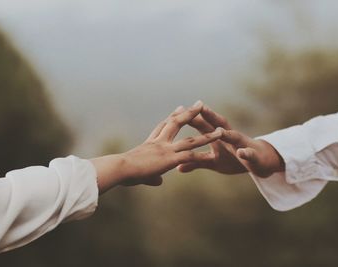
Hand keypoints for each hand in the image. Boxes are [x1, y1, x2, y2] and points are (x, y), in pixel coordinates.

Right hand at [91, 101, 222, 193]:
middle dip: (189, 113)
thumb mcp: (138, 173)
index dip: (172, 117)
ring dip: (207, 136)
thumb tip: (159, 181)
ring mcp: (165, 150)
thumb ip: (152, 177)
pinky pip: (190, 157)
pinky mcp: (169, 159)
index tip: (179, 108)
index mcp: (150, 144)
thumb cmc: (121, 171)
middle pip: (176, 123)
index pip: (163, 127)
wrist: (117, 168)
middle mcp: (159, 143)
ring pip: (190, 140)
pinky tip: (214, 156)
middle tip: (200, 103)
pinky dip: (202, 156)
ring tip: (220, 130)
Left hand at [178, 105, 284, 176]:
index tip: (178, 111)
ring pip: (235, 137)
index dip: (192, 118)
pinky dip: (246, 153)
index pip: (203, 125)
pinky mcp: (253, 156)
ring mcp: (242, 145)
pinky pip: (249, 154)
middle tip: (199, 107)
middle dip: (209, 116)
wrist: (261, 162)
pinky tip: (242, 153)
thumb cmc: (234, 159)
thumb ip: (196, 162)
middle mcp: (230, 137)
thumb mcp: (213, 162)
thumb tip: (177, 167)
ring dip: (228, 134)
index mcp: (218, 137)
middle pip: (218, 125)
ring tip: (221, 131)